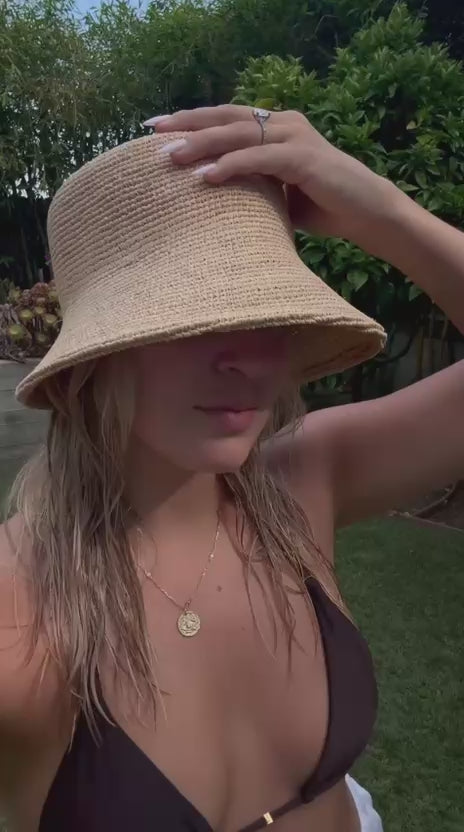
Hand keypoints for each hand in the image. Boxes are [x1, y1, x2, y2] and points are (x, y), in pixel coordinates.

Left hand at [144, 104, 403, 249]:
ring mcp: (295, 137)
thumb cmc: (323, 207)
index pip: (227, 118)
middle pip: (226, 117)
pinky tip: (206, 176)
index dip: (193, 121)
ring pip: (238, 133)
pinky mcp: (303, 158)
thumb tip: (215, 197)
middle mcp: (284, 123)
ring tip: (170, 156)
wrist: (366, 214)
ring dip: (202, 144)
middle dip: (187, 124)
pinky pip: (259, 158)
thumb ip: (252, 184)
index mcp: (277, 128)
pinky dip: (231, 165)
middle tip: (152, 132)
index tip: (158, 130)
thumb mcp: (278, 192)